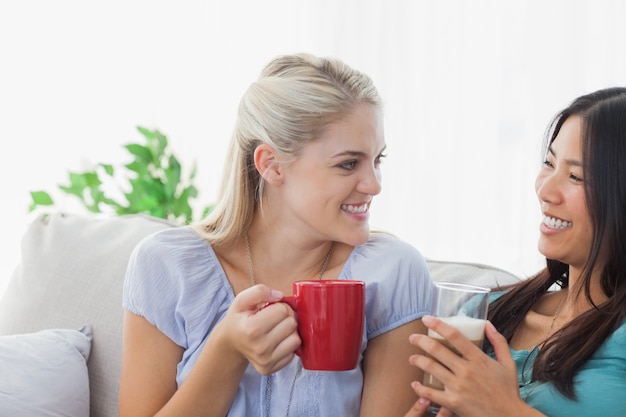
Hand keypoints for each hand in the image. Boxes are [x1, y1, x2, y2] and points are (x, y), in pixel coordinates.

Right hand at [218, 284, 301, 374]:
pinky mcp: (270, 370)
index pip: (282, 310)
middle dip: (285, 318)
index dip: (277, 306)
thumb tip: (280, 296)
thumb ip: (259, 291)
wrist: (230, 342)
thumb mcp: (242, 300)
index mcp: (251, 329)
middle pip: (291, 324)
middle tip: (272, 320)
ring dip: (289, 332)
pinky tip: (275, 342)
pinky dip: (287, 346)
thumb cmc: (239, 319)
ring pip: (296, 340)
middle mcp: (260, 348)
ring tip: (275, 330)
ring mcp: (265, 361)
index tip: (268, 310)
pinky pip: (293, 353)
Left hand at [406, 316, 523, 416]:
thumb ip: (499, 342)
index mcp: (478, 358)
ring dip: (417, 360)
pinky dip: (419, 388)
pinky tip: (415, 384)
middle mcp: (466, 370)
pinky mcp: (453, 402)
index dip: (438, 324)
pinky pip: (430, 393)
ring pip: (430, 367)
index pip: (454, 336)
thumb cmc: (508, 391)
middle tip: (412, 338)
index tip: (427, 318)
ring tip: (412, 358)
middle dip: (420, 340)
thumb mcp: (508, 364)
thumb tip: (487, 324)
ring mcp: (458, 386)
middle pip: (436, 349)